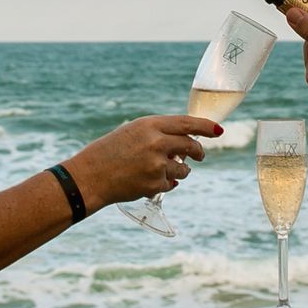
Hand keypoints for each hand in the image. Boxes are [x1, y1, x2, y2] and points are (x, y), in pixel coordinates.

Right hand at [66, 115, 215, 206]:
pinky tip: (148, 181)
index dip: (206, 126)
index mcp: (149, 125)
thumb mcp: (132, 132)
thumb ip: (158, 133)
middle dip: (198, 152)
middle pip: (191, 145)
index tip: (218, 130)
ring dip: (180, 171)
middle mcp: (156, 143)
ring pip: (183, 169)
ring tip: (161, 170)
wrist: (89, 177)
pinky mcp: (154, 184)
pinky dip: (165, 184)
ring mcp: (156, 165)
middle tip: (199, 155)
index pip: (187, 123)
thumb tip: (185, 139)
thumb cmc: (108, 152)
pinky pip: (170, 184)